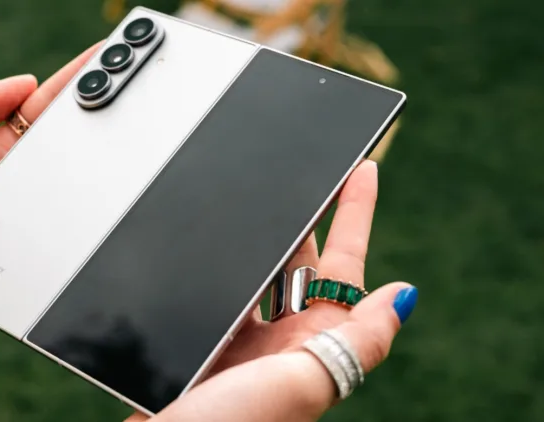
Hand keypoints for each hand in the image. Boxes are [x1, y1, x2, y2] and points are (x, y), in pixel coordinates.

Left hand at [0, 43, 101, 343]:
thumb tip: (25, 81)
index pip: (40, 111)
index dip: (71, 88)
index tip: (102, 64)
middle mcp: (10, 180)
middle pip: (60, 144)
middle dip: (93, 115)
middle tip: (126, 86)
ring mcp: (18, 212)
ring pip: (64, 184)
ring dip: (90, 160)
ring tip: (118, 125)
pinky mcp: (18, 246)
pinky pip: (53, 227)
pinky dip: (74, 213)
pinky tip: (95, 188)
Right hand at [126, 161, 417, 420]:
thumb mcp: (300, 386)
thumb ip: (356, 343)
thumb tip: (404, 295)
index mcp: (314, 349)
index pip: (347, 270)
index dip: (357, 216)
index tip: (365, 171)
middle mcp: (283, 345)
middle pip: (302, 264)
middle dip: (309, 218)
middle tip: (307, 174)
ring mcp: (243, 345)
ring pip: (258, 273)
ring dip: (260, 240)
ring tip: (261, 200)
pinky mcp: (206, 346)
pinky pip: (219, 292)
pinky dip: (217, 269)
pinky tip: (208, 250)